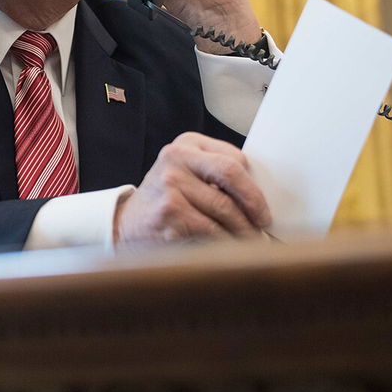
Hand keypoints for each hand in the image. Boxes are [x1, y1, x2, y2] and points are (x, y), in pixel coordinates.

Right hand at [115, 132, 270, 243]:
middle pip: (231, 174)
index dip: (252, 183)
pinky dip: (228, 241)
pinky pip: (212, 230)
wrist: (127, 224)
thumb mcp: (185, 172)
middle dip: (255, 202)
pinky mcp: (170, 214)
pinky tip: (232, 246)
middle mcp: (175, 160)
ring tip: (253, 238)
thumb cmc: (165, 199)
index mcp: (185, 145)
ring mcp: (170, 186)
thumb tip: (260, 193)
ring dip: (245, 228)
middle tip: (264, 220)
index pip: (233, 158)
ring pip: (225, 208)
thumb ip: (215, 172)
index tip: (261, 202)